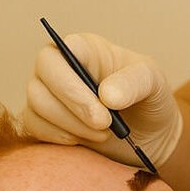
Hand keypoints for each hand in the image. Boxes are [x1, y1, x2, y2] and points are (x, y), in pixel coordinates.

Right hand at [23, 32, 182, 166]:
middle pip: (42, 78)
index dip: (73, 76)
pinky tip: (86, 141)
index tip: (104, 100)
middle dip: (74, 105)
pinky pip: (36, 128)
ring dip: (72, 125)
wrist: (149, 137)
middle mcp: (60, 68)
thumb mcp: (153, 83)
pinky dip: (61, 138)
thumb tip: (106, 95)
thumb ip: (134, 82)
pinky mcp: (43, 122)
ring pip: (37, 105)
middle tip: (106, 124)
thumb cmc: (149, 101)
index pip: (61, 49)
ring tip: (105, 133)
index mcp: (85, 50)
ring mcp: (48, 95)